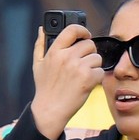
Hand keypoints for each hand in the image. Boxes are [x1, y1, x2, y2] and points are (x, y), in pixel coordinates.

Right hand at [30, 21, 105, 138]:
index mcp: (55, 51)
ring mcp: (78, 67)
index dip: (82, 30)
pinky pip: (100, 71)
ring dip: (93, 66)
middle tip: (83, 62)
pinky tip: (86, 83)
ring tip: (83, 74)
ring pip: (97, 57)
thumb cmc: (45, 88)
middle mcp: (66, 57)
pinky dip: (96, 78)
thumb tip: (41, 29)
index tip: (85, 34)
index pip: (72, 30)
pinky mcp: (88, 78)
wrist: (50, 110)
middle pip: (89, 44)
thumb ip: (40, 44)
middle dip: (89, 52)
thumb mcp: (38, 64)